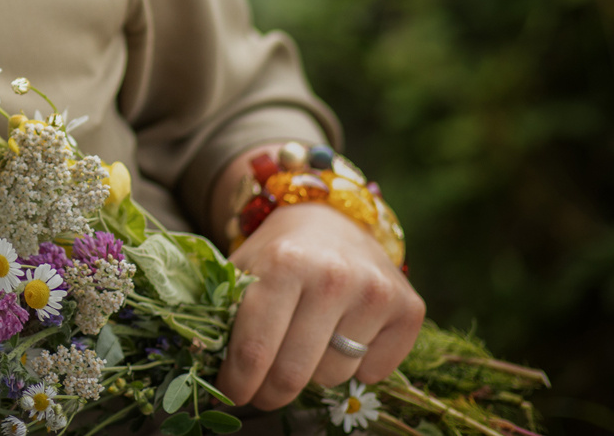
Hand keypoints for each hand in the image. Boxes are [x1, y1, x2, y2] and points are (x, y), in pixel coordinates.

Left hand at [217, 200, 423, 408]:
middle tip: (260, 391)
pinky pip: (372, 373)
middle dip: (269, 393)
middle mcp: (334, 276)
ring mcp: (376, 293)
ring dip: (312, 373)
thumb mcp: (243, 268)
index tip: (230, 393)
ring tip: (305, 343)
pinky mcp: (409, 310)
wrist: (334, 220)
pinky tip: (344, 336)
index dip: (237, 383)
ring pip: (332, 377)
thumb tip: (204, 361)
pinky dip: (355, 367)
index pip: (254, 349)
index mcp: (284, 262)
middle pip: (293, 374)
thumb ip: (223, 309)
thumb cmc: (281, 251)